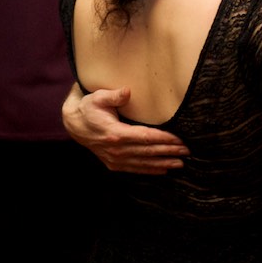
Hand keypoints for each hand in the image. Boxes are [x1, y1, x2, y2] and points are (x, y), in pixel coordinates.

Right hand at [61, 84, 187, 174]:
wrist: (74, 124)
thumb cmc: (89, 108)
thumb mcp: (98, 97)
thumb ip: (114, 95)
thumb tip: (127, 91)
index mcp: (115, 133)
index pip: (145, 137)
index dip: (164, 139)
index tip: (179, 139)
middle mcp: (116, 149)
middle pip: (148, 151)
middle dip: (169, 151)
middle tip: (187, 151)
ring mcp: (115, 159)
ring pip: (144, 163)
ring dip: (163, 163)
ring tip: (180, 163)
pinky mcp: (113, 164)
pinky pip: (135, 169)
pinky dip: (150, 170)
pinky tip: (163, 170)